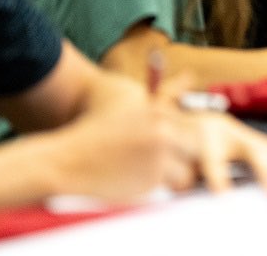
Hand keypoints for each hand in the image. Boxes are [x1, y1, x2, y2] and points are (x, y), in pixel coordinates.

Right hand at [49, 98, 266, 200]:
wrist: (67, 161)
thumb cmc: (100, 132)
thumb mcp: (134, 106)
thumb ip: (167, 93)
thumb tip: (191, 75)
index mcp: (160, 114)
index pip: (197, 131)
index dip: (193, 144)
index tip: (180, 148)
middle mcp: (163, 134)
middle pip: (199, 154)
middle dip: (189, 161)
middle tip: (165, 163)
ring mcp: (157, 160)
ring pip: (187, 176)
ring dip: (174, 178)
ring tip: (144, 172)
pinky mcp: (150, 183)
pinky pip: (170, 191)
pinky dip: (158, 189)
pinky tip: (134, 181)